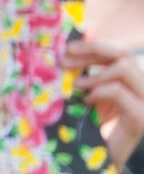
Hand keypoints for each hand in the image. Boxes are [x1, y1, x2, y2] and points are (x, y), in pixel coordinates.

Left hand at [67, 38, 143, 164]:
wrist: (100, 157)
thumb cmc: (92, 124)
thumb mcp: (90, 92)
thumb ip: (87, 73)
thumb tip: (67, 49)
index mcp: (133, 80)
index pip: (120, 51)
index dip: (95, 45)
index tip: (68, 47)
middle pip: (124, 54)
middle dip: (92, 51)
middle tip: (65, 58)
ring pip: (126, 67)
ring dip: (95, 72)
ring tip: (76, 84)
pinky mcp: (141, 118)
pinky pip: (120, 92)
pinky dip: (99, 91)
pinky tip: (86, 101)